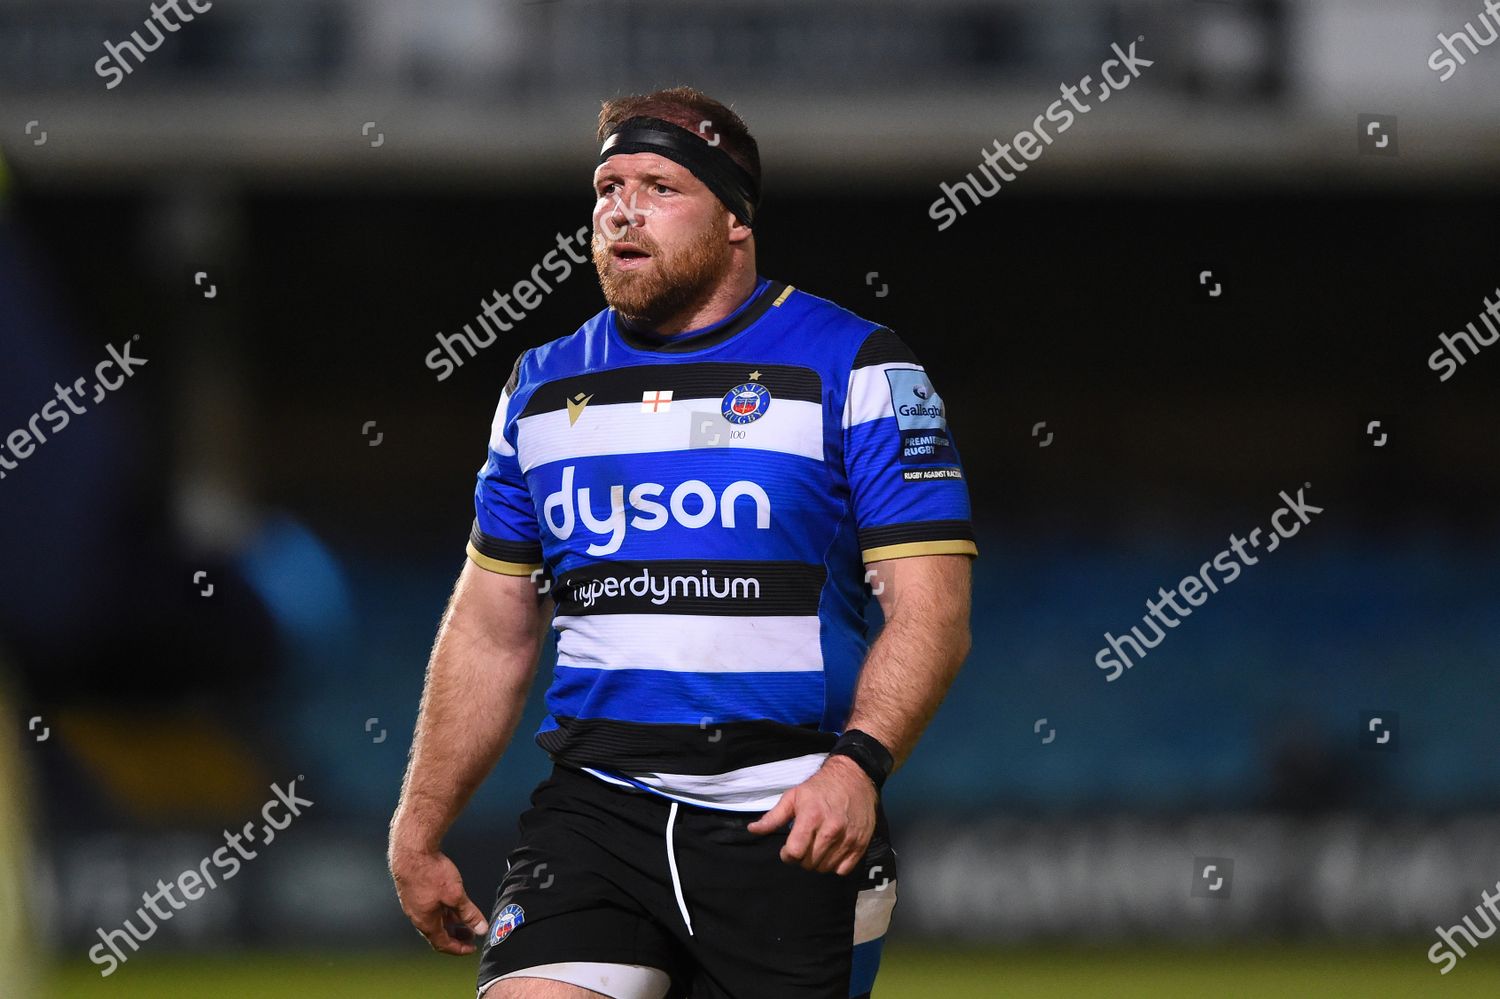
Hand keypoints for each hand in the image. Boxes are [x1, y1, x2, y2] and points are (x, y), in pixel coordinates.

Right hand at [389, 842, 488, 954]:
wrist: (412, 850)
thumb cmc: (429, 872)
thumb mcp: (455, 895)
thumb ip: (469, 914)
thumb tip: (480, 929)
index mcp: (425, 921)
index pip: (442, 944)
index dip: (458, 948)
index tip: (471, 947)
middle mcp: (417, 915)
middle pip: (437, 933)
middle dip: (455, 936)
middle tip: (470, 935)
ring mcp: (414, 903)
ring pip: (434, 919)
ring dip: (450, 922)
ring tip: (464, 920)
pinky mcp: (415, 891)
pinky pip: (430, 908)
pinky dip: (443, 910)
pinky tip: (452, 903)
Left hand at [746, 754, 876, 874]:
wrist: (854, 779)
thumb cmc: (819, 788)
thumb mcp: (793, 797)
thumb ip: (773, 817)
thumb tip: (752, 830)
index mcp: (811, 816)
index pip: (795, 852)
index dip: (787, 854)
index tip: (787, 848)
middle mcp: (831, 830)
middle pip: (809, 863)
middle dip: (801, 858)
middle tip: (803, 846)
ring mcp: (848, 839)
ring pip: (825, 868)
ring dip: (817, 862)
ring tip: (816, 848)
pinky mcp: (861, 845)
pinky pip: (843, 870)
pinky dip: (835, 865)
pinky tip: (832, 851)